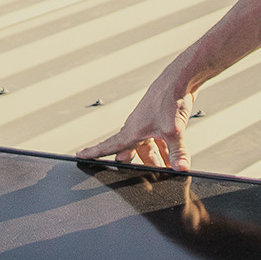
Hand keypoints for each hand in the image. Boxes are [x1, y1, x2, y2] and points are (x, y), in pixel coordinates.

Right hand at [77, 68, 194, 169]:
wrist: (180, 80)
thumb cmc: (168, 99)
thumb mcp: (173, 130)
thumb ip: (177, 151)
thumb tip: (180, 168)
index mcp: (132, 130)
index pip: (110, 146)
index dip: (94, 152)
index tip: (80, 155)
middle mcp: (138, 128)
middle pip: (133, 153)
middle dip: (137, 166)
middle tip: (140, 178)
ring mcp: (150, 125)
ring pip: (149, 148)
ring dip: (156, 160)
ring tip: (164, 172)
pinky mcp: (162, 122)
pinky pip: (160, 141)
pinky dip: (166, 150)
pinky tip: (174, 158)